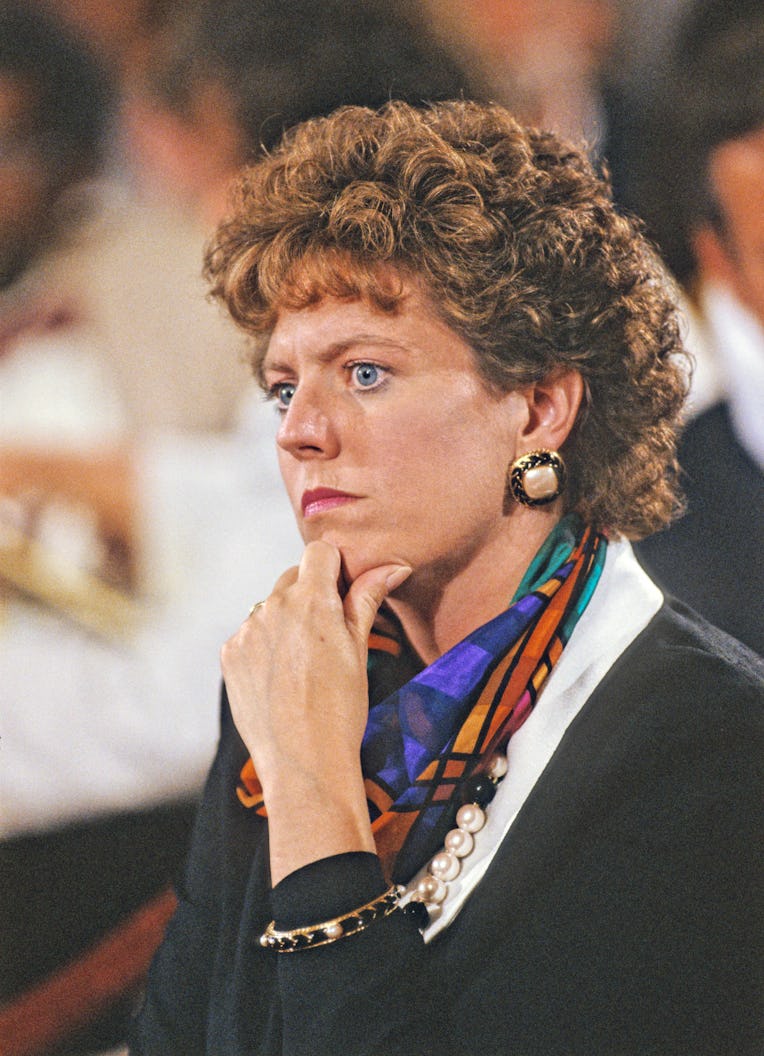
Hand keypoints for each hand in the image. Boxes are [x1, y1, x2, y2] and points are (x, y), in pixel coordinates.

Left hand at [220, 540, 410, 882]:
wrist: (304, 764)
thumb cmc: (342, 709)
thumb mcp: (359, 649)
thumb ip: (367, 599)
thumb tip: (393, 565)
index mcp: (311, 601)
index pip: (320, 552)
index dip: (335, 568)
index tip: (345, 593)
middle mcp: (272, 607)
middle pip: (294, 577)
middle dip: (311, 594)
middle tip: (329, 636)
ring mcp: (246, 631)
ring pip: (270, 607)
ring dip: (286, 620)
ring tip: (304, 665)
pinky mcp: (229, 653)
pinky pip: (251, 633)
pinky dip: (265, 645)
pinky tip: (281, 679)